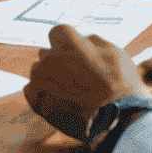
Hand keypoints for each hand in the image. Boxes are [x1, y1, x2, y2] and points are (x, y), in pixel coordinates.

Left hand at [25, 24, 145, 139]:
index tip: (75, 55)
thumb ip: (93, 42)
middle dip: (57, 62)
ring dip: (49, 79)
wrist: (116, 119)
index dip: (67, 44)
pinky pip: (31, 90)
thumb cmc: (120, 85)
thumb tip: (84, 40)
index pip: (58, 33)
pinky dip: (42, 95)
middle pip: (47, 54)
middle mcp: (50, 57)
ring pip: (39, 72)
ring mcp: (40, 79)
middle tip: (75, 79)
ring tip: (69, 94)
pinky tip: (59, 103)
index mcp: (68, 42)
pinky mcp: (36, 100)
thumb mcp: (114, 52)